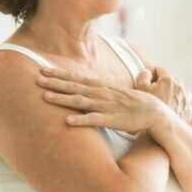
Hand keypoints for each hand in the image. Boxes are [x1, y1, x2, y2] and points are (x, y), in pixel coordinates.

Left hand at [37, 66, 162, 132]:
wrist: (155, 112)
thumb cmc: (132, 103)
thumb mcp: (113, 92)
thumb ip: (98, 89)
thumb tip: (84, 86)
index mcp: (101, 86)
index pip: (76, 78)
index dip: (59, 74)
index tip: (43, 69)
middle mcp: (101, 93)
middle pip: (74, 87)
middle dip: (55, 83)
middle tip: (36, 79)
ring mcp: (106, 106)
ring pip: (80, 101)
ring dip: (62, 99)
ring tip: (45, 97)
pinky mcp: (112, 119)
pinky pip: (94, 119)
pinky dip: (80, 120)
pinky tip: (67, 121)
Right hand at [135, 65, 191, 124]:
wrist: (159, 126)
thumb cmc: (149, 109)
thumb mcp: (140, 89)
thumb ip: (143, 76)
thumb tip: (148, 72)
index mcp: (168, 80)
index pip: (161, 70)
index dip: (153, 74)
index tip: (150, 80)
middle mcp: (180, 87)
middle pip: (173, 78)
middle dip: (165, 82)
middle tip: (156, 90)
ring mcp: (187, 99)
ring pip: (183, 90)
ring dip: (176, 92)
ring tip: (167, 99)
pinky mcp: (190, 110)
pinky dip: (187, 104)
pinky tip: (180, 107)